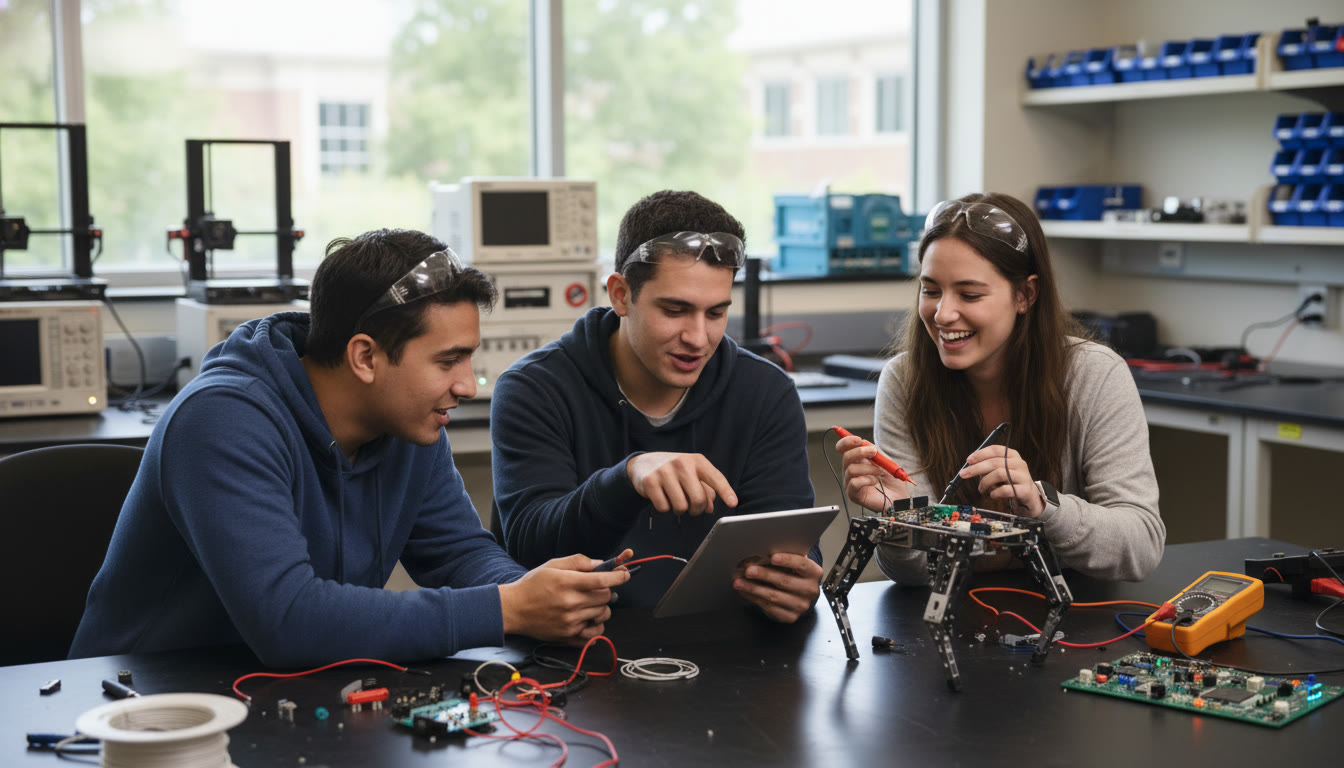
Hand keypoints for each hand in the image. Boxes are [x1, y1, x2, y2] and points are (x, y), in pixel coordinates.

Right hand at [498, 553, 630, 644]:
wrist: (513, 609)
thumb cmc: (533, 585)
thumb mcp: (553, 565)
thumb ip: (578, 562)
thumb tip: (600, 564)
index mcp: (567, 583)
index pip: (602, 580)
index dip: (618, 576)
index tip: (625, 574)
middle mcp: (570, 603)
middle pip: (605, 596)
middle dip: (606, 589)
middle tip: (596, 587)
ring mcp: (570, 622)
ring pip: (603, 613)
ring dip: (602, 606)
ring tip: (590, 602)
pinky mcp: (568, 635)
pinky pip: (596, 633)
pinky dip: (597, 625)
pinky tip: (589, 618)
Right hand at [626, 452, 737, 515]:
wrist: (643, 463)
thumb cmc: (674, 471)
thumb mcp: (692, 474)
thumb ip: (705, 489)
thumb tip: (709, 508)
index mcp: (697, 461)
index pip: (715, 477)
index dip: (726, 491)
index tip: (733, 503)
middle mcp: (681, 463)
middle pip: (698, 499)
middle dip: (697, 510)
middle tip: (692, 508)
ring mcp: (664, 472)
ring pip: (681, 507)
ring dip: (680, 510)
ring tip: (676, 501)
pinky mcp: (650, 482)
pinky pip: (664, 508)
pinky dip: (665, 508)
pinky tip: (662, 498)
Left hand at [732, 552, 822, 622]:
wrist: (799, 594)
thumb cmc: (793, 572)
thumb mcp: (793, 562)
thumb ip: (782, 556)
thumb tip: (759, 551)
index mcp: (814, 572)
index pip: (802, 564)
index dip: (787, 560)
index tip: (772, 557)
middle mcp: (811, 590)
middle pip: (784, 581)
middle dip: (764, 575)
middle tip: (748, 570)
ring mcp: (801, 605)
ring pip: (774, 596)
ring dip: (753, 588)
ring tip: (739, 582)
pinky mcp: (790, 616)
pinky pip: (769, 607)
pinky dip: (754, 598)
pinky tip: (745, 591)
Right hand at [837, 434, 909, 513]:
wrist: (898, 496)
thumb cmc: (892, 480)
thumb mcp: (885, 461)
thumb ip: (874, 452)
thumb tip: (863, 442)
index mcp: (856, 460)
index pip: (843, 448)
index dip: (847, 441)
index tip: (858, 439)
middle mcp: (850, 470)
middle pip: (846, 456)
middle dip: (860, 452)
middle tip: (874, 452)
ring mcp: (850, 483)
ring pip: (851, 469)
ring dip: (868, 468)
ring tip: (879, 472)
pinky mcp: (853, 494)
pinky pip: (854, 483)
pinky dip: (867, 479)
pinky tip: (875, 481)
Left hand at [958, 445, 1043, 516]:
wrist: (1029, 496)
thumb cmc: (1010, 481)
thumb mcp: (1001, 470)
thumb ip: (988, 466)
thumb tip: (969, 466)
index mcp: (1012, 455)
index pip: (995, 449)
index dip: (980, 454)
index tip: (968, 460)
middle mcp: (1019, 463)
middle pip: (994, 462)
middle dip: (976, 468)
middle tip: (964, 474)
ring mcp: (1023, 476)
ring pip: (998, 474)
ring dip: (985, 482)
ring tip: (981, 489)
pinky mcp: (1024, 490)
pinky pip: (1005, 490)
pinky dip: (995, 493)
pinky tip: (992, 495)